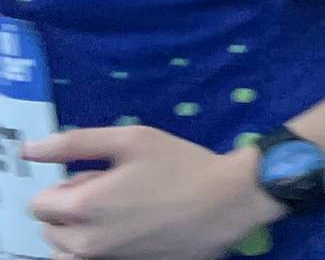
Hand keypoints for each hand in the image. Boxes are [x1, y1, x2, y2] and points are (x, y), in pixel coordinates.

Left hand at [25, 127, 285, 259]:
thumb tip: (30, 149)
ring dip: (83, 233)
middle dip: (72, 210)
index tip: (97, 177)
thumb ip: (75, 143)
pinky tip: (138, 228)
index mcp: (83, 207)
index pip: (39, 204)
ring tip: (121, 215)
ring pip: (70, 250)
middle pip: (51, 229)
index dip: (66, 186)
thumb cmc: (181, 165)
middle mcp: (87, 242)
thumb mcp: (132, 139)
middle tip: (114, 192)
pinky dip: (106, 246)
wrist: (230, 200)